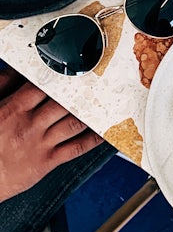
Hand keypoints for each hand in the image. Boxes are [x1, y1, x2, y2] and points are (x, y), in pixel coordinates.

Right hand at [0, 67, 103, 202]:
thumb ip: (2, 85)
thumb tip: (16, 70)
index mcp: (13, 109)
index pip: (43, 86)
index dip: (60, 77)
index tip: (73, 70)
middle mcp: (31, 125)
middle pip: (63, 103)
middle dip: (80, 93)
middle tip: (95, 84)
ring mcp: (41, 143)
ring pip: (74, 123)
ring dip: (90, 113)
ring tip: (103, 104)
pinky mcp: (47, 161)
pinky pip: (76, 148)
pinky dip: (93, 139)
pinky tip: (102, 132)